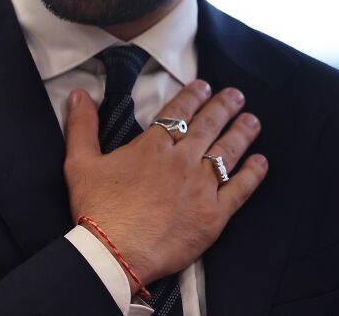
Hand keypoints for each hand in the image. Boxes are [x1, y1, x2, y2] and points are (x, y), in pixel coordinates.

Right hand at [63, 81, 267, 284]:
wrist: (116, 252)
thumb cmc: (97, 208)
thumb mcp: (79, 162)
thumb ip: (82, 126)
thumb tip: (78, 95)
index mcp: (152, 146)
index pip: (178, 112)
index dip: (193, 95)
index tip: (204, 85)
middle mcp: (181, 161)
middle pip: (208, 126)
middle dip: (224, 107)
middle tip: (236, 95)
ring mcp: (201, 188)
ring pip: (227, 152)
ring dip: (242, 132)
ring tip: (252, 120)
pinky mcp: (214, 215)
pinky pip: (240, 189)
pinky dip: (253, 173)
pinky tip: (260, 162)